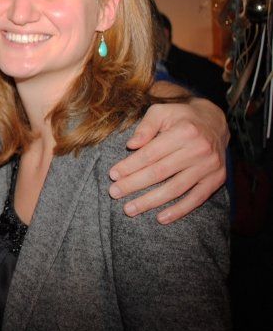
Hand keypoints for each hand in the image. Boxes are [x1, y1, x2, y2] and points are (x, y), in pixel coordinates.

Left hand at [108, 98, 227, 223]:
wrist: (215, 123)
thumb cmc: (181, 117)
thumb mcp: (162, 112)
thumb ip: (145, 127)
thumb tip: (131, 145)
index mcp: (183, 132)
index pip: (151, 153)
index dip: (130, 166)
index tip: (113, 175)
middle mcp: (198, 149)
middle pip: (160, 172)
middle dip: (134, 184)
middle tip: (114, 193)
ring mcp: (209, 166)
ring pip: (175, 188)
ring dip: (151, 201)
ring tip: (130, 209)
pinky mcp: (217, 179)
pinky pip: (197, 199)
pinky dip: (179, 210)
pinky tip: (161, 218)